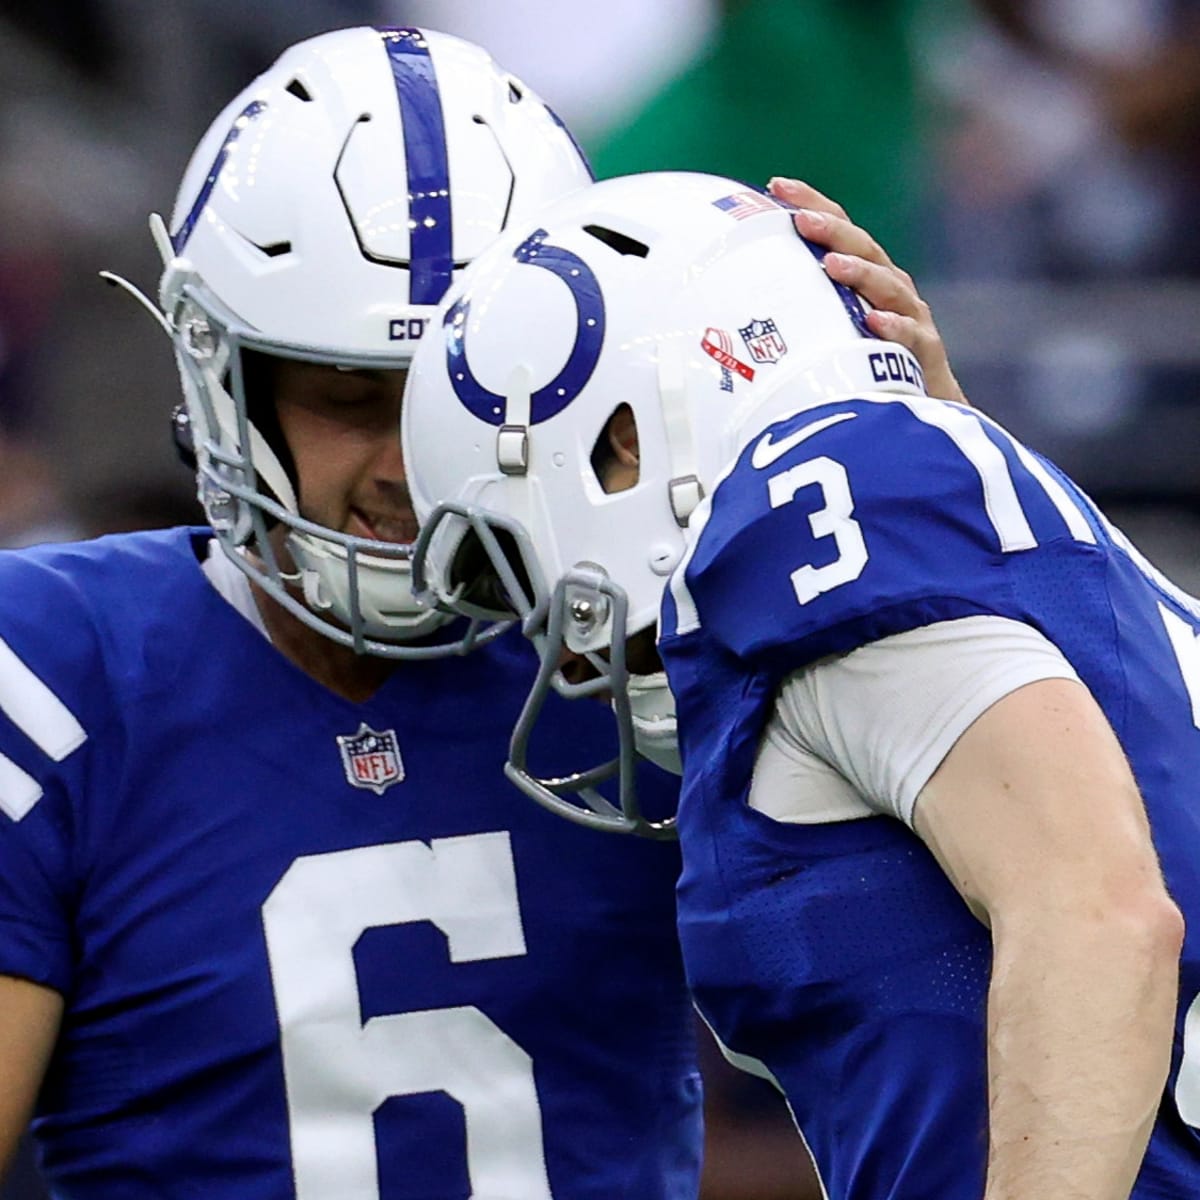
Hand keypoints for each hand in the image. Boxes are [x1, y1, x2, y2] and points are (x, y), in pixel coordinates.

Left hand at [768, 177, 966, 405]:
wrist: (921, 409)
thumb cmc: (865, 365)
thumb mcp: (828, 331)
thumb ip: (797, 311)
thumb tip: (735, 302)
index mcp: (865, 277)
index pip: (839, 231)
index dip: (812, 205)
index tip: (776, 185)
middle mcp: (888, 288)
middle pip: (864, 249)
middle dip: (833, 231)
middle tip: (801, 220)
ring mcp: (909, 316)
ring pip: (887, 286)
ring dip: (860, 273)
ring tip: (831, 265)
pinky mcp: (924, 351)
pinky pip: (910, 335)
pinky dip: (893, 326)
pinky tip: (873, 320)